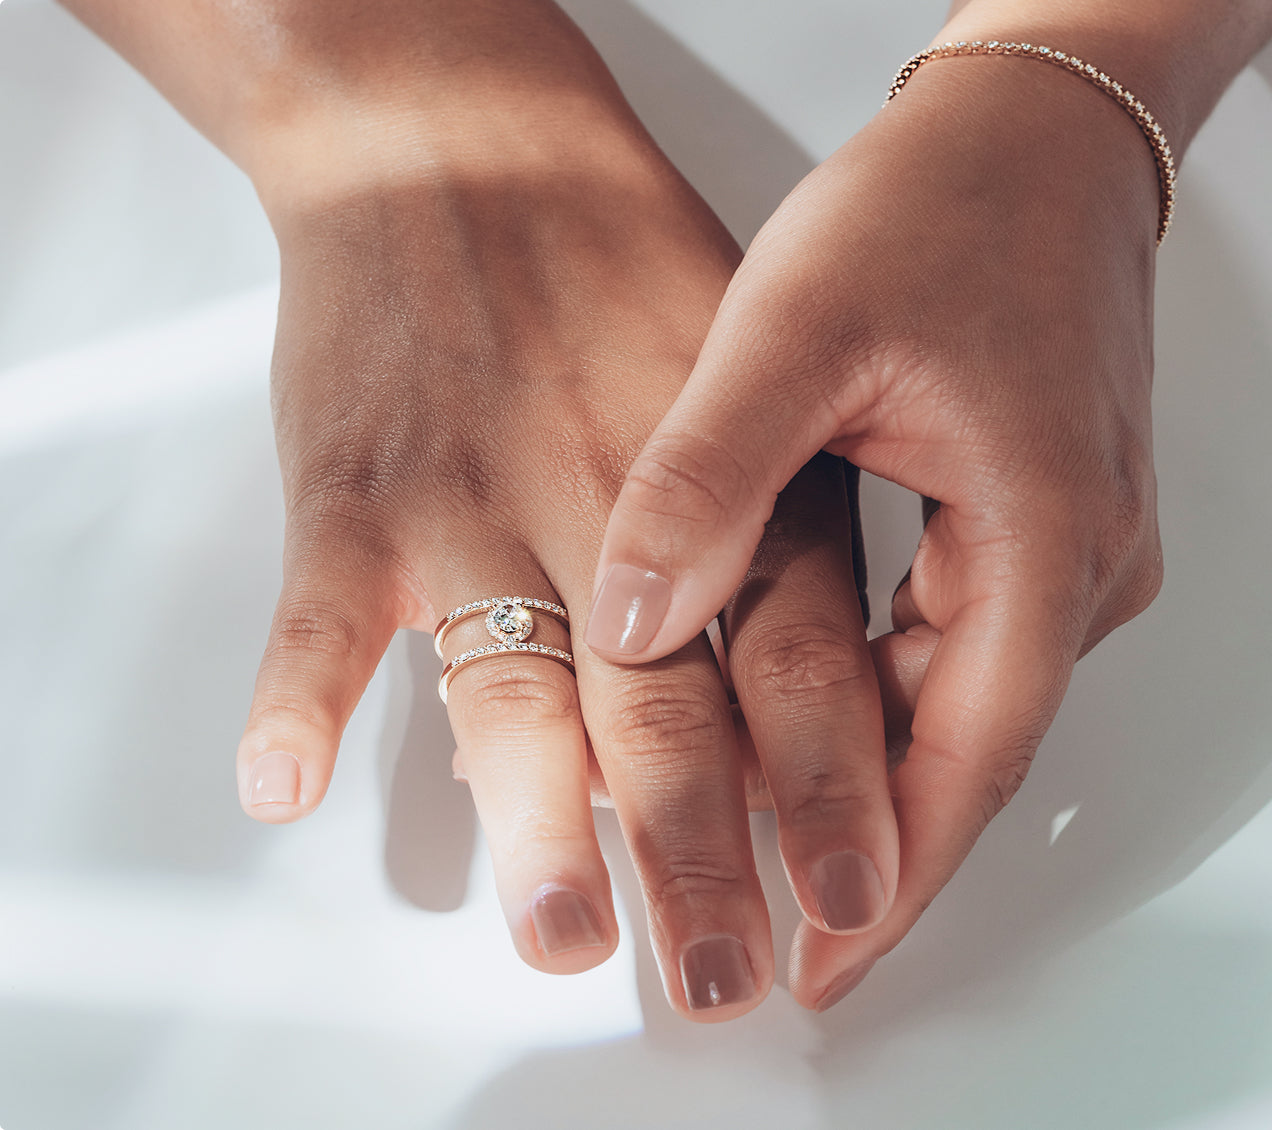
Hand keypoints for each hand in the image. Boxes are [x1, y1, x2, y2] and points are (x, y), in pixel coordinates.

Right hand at [230, 14, 885, 1020]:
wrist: (462, 150)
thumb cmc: (617, 273)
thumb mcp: (753, 388)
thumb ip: (777, 547)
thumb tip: (802, 720)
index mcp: (724, 492)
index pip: (797, 665)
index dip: (831, 790)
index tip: (852, 903)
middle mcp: (610, 508)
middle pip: (668, 710)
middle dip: (701, 856)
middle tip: (718, 977)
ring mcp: (475, 502)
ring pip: (514, 683)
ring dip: (539, 820)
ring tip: (563, 933)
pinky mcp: (354, 492)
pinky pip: (317, 613)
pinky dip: (295, 698)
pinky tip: (281, 786)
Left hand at [589, 41, 1165, 1007]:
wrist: (1031, 127)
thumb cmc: (944, 201)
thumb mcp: (796, 331)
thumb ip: (708, 482)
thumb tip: (633, 624)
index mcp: (1044, 539)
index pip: (963, 764)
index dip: (888, 880)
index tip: (822, 962)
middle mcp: (1078, 565)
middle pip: (964, 750)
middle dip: (866, 844)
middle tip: (769, 919)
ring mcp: (1064, 544)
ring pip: (956, 698)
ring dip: (866, 769)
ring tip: (771, 834)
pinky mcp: (1033, 516)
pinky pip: (956, 639)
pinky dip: (879, 689)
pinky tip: (806, 708)